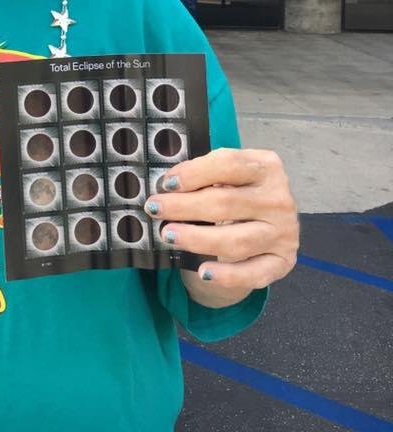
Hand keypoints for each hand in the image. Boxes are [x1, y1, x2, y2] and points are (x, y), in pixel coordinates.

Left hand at [144, 147, 298, 305]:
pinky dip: (228, 276)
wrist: (268, 222)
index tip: (167, 183)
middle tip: (155, 209)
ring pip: (236, 240)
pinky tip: (203, 272)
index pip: (229, 164)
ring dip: (197, 239)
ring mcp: (284, 233)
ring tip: (168, 234)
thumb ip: (205, 174)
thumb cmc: (239, 191)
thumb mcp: (229, 173)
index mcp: (267, 167)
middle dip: (184, 207)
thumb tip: (168, 185)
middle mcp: (279, 199)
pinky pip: (254, 273)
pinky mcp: (283, 262)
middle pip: (226, 203)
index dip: (195, 173)